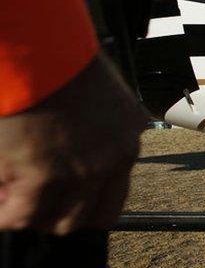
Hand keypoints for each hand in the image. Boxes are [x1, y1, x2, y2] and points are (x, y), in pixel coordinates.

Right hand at [0, 52, 146, 233]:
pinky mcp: (43, 175)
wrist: (40, 46)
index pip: (112, 199)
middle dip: (53, 215)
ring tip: (9, 198)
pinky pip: (19, 215)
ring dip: (28, 214)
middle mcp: (111, 160)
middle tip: (29, 201)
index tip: (60, 205)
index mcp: (128, 138)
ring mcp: (79, 171)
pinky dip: (5, 214)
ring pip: (52, 221)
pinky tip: (0, 200)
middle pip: (83, 216)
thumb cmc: (62, 59)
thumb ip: (94, 132)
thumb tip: (67, 153)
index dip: (81, 207)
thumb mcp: (100, 96)